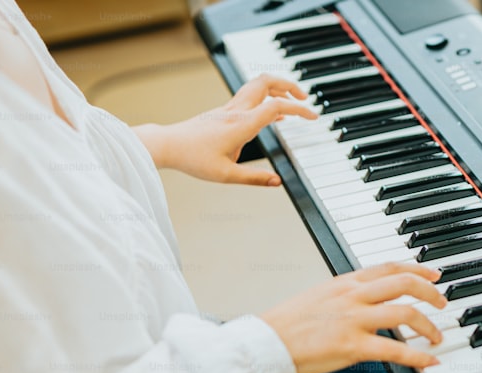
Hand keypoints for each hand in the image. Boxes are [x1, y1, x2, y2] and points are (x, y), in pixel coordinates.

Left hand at [133, 74, 317, 185]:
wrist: (167, 145)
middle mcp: (236, 111)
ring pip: (257, 84)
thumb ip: (254, 178)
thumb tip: (278, 181)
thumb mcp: (225, 175)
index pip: (276, 107)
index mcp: (241, 125)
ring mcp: (229, 109)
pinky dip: (266, 98)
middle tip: (304, 100)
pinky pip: (250, 96)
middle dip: (290, 86)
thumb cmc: (193, 159)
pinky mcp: (224, 112)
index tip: (313, 117)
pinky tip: (271, 114)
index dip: (298, 110)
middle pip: (267, 82)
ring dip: (278, 88)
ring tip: (291, 103)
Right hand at [260, 263, 447, 372]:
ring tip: (436, 337)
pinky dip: (417, 356)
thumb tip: (365, 304)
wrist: (266, 344)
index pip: (388, 267)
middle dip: (430, 292)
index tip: (433, 274)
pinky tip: (428, 362)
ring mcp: (353, 320)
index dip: (416, 269)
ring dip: (428, 325)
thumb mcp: (318, 298)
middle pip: (404, 283)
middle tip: (442, 303)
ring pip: (405, 312)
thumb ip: (344, 297)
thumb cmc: (286, 326)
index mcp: (344, 283)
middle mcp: (352, 296)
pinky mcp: (352, 346)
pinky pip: (394, 349)